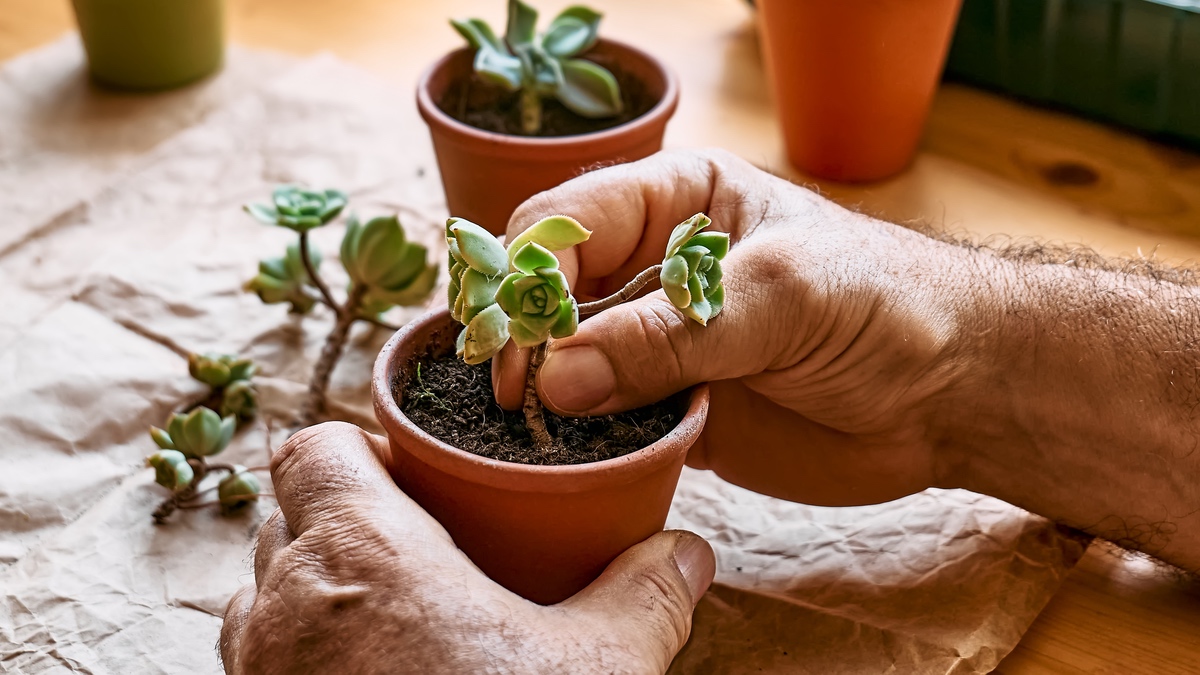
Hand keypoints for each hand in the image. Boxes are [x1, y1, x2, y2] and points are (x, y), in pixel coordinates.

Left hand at [221, 422, 715, 674]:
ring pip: (267, 588)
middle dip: (350, 514)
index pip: (316, 448)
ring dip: (318, 583)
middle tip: (424, 541)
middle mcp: (287, 602)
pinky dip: (304, 645)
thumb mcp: (599, 670)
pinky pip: (261, 654)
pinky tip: (376, 671)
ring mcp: (260, 668)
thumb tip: (685, 553)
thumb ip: (645, 596)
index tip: (418, 474)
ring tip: (398, 610)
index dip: (364, 447)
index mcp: (362, 551)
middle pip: (294, 512)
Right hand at [494, 149, 978, 506]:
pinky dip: (581, 439)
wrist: (952, 393)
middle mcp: (652, 266)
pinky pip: (602, 420)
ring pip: (565, 361)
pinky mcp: (671, 407)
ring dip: (543, 395)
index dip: (530, 275)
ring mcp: (657, 341)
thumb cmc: (885, 305)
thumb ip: (673, 332)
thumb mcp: (782, 297)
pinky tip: (571, 458)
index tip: (529, 343)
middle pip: (548, 291)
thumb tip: (560, 375)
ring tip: (530, 433)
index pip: (565, 221)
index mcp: (675, 201)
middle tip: (518, 397)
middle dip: (524, 338)